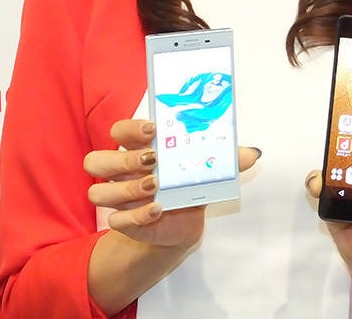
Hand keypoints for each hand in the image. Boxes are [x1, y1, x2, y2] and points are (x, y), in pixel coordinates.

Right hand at [84, 118, 261, 247]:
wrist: (182, 222)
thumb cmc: (187, 185)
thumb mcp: (206, 168)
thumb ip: (227, 159)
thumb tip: (253, 153)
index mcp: (137, 149)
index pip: (118, 131)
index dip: (129, 128)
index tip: (152, 128)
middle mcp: (121, 172)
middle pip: (98, 160)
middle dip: (123, 159)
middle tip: (152, 159)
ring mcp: (120, 198)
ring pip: (99, 192)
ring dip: (125, 188)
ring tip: (154, 185)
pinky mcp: (125, 222)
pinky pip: (118, 220)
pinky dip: (137, 216)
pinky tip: (157, 210)